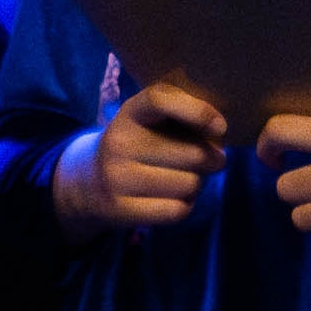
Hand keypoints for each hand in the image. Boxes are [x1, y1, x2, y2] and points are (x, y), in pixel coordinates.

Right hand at [57, 74, 229, 233]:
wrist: (89, 182)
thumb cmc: (140, 145)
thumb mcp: (151, 120)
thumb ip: (183, 115)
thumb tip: (219, 133)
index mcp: (131, 111)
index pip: (161, 100)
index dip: (198, 111)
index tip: (221, 127)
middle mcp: (120, 141)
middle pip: (194, 154)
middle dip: (210, 160)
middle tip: (204, 161)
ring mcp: (116, 176)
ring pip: (190, 184)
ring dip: (197, 184)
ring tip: (184, 179)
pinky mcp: (120, 208)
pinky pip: (177, 210)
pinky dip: (185, 206)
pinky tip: (173, 198)